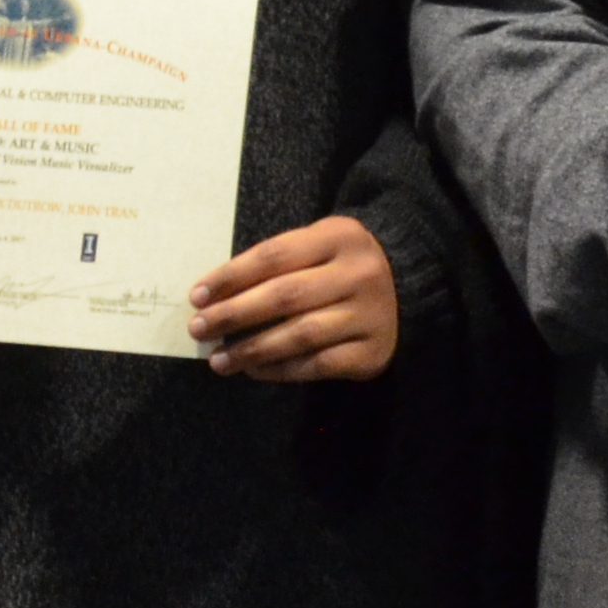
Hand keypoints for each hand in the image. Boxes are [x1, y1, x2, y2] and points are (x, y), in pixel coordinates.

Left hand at [190, 215, 402, 380]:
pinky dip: (281, 370)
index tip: (196, 296)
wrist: (410, 286)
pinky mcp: (372, 351)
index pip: (273, 256)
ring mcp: (369, 315)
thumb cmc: (344, 264)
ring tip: (219, 360)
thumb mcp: (318, 245)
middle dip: (233, 314)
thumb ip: (275, 264)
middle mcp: (359, 274)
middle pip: (284, 296)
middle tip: (199, 329)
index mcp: (339, 237)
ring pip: (300, 335)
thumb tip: (214, 297)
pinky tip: (254, 370)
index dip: (230, 277)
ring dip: (252, 350)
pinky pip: (318, 365)